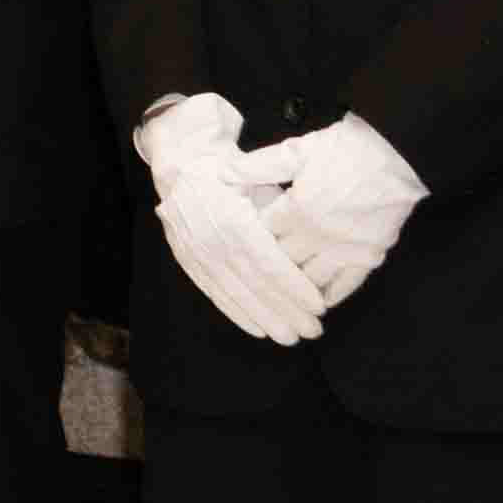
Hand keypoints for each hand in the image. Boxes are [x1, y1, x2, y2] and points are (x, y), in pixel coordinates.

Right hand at [135, 93, 327, 349]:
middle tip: (313, 331)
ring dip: (266, 319)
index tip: (320, 305)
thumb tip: (309, 246)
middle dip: (287, 312)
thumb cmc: (232, 172)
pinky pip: (216, 294)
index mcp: (234, 219)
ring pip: (237, 295)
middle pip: (256, 286)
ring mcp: (198, 254)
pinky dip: (238, 314)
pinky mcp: (189, 262)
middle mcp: (214, 241)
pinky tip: (258, 329)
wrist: (183, 166)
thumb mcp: (260, 179)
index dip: (296, 289)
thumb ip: (280, 213)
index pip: (271, 265)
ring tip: (291, 336)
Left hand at [243, 115, 429, 308]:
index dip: (246, 239)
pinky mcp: (369, 256)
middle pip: (281, 263)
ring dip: (293, 289)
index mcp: (296, 209)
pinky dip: (329, 296)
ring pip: (309, 282)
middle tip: (249, 276)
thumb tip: (223, 173)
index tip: (235, 243)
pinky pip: (345, 287)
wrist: (398, 153)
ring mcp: (345, 250)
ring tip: (278, 296)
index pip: (260, 236)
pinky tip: (317, 302)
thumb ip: (259, 165)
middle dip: (264, 268)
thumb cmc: (347, 148)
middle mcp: (318, 236)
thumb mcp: (298, 150)